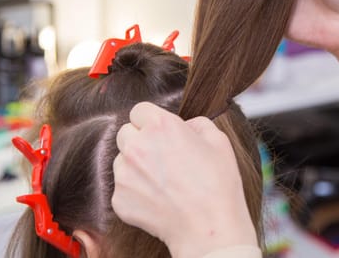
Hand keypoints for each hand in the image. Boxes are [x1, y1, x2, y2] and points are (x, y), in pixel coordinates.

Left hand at [112, 102, 257, 257]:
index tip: (158, 130)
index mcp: (160, 126)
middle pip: (125, 132)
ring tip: (161, 180)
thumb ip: (197, 124)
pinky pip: (123, 187)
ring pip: (122, 160)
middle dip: (140, 139)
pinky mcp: (119, 199)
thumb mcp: (218, 141)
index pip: (139, 110)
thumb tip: (187, 125)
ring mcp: (125, 174)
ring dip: (136, 164)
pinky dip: (136, 191)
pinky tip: (157, 198)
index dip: (150, 120)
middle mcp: (137, 146)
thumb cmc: (217, 185)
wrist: (209, 228)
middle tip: (160, 155)